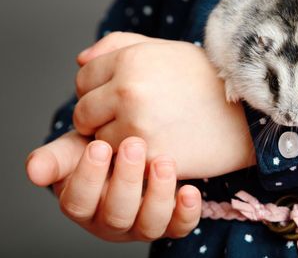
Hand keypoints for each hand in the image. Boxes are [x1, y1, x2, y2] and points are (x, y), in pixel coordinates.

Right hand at [26, 131, 201, 240]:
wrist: (133, 149)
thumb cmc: (100, 150)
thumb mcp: (75, 150)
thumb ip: (55, 159)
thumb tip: (33, 170)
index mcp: (83, 205)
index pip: (79, 202)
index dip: (88, 176)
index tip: (99, 145)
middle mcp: (111, 221)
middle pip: (116, 213)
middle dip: (126, 180)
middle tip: (134, 145)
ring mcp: (141, 225)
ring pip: (149, 224)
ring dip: (158, 194)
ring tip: (163, 161)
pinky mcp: (171, 222)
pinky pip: (180, 227)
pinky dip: (187, 212)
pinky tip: (191, 190)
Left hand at [74, 32, 255, 178]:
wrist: (248, 113)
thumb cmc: (206, 79)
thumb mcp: (166, 49)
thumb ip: (119, 45)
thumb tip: (80, 60)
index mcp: (131, 59)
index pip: (83, 77)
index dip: (99, 88)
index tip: (121, 95)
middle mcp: (129, 90)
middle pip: (83, 112)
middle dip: (99, 116)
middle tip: (131, 117)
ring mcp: (138, 125)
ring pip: (98, 140)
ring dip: (115, 139)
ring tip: (147, 131)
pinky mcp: (150, 156)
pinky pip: (120, 162)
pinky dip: (133, 158)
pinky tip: (157, 145)